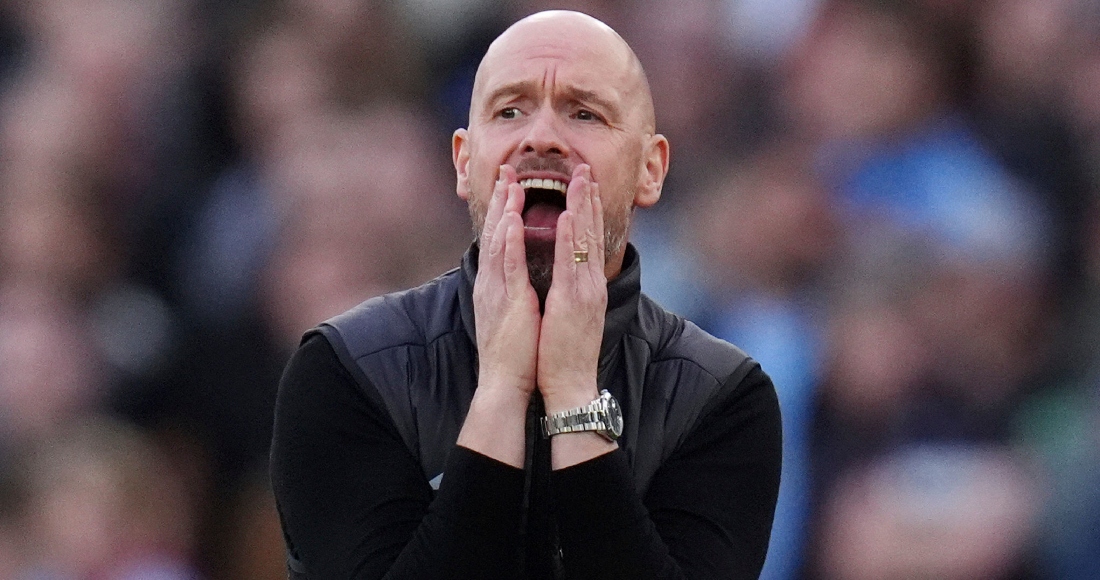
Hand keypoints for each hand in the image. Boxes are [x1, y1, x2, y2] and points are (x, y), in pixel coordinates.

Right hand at [472, 165, 540, 396]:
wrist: (506, 382)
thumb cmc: (516, 352)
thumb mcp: (515, 313)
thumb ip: (515, 290)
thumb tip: (522, 276)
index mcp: (497, 284)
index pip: (501, 239)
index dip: (505, 210)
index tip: (511, 184)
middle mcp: (493, 282)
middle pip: (497, 232)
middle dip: (502, 199)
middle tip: (508, 169)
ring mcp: (498, 290)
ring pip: (501, 241)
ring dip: (506, 210)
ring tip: (511, 182)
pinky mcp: (508, 301)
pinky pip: (508, 265)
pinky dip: (511, 240)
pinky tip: (514, 219)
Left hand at [537, 164, 606, 413]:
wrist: (570, 384)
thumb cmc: (565, 354)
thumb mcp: (571, 315)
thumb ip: (571, 292)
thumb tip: (567, 276)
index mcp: (588, 286)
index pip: (590, 240)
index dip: (588, 210)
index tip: (584, 184)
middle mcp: (590, 284)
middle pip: (592, 233)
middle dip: (589, 199)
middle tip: (585, 168)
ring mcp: (584, 291)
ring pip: (585, 241)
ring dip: (582, 207)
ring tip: (580, 178)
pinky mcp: (573, 302)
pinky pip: (571, 264)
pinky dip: (570, 238)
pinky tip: (567, 216)